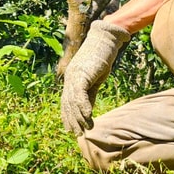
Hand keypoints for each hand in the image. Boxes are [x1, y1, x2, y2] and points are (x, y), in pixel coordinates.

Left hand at [61, 19, 130, 134]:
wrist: (106, 38)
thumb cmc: (102, 56)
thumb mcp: (95, 78)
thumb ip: (90, 92)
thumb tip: (87, 109)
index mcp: (72, 78)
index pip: (66, 101)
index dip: (67, 116)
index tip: (70, 129)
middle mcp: (70, 77)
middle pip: (67, 103)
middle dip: (72, 120)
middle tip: (77, 134)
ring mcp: (75, 75)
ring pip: (73, 101)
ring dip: (79, 117)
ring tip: (85, 129)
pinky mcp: (82, 73)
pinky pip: (80, 93)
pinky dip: (84, 106)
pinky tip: (88, 115)